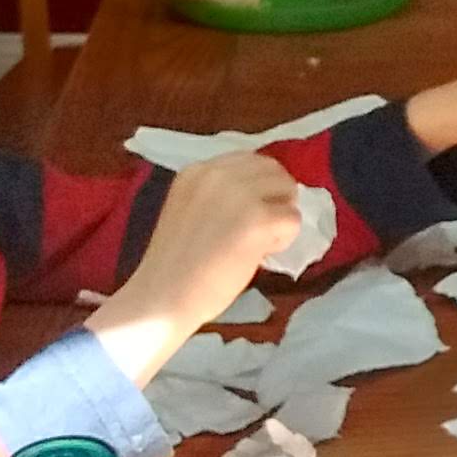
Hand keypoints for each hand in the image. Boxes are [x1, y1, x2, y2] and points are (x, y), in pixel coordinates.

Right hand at [92, 153, 301, 383]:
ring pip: (288, 194)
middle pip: (274, 170)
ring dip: (280, 218)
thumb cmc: (176, 263)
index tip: (252, 209)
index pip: (249, 160)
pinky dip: (283, 240)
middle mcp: (218, 174)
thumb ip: (221, 195)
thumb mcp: (191, 209)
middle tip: (263, 227)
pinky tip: (258, 255)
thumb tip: (264, 192)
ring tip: (256, 243)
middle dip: (277, 197)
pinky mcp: (258, 219)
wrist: (163, 295)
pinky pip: (293, 221)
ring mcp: (240, 194)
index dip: (260, 184)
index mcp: (197, 170)